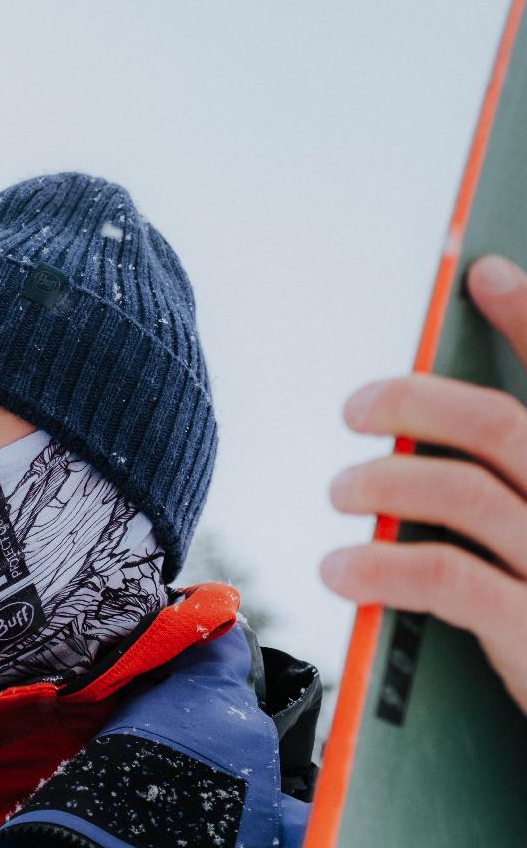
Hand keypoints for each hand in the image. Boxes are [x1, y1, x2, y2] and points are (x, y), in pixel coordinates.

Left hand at [320, 254, 526, 715]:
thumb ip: (520, 496)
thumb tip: (431, 455)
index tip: (482, 269)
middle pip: (504, 426)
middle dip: (419, 401)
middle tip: (354, 408)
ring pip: (467, 492)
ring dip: (386, 481)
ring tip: (339, 489)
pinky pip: (446, 578)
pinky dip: (382, 566)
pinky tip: (341, 570)